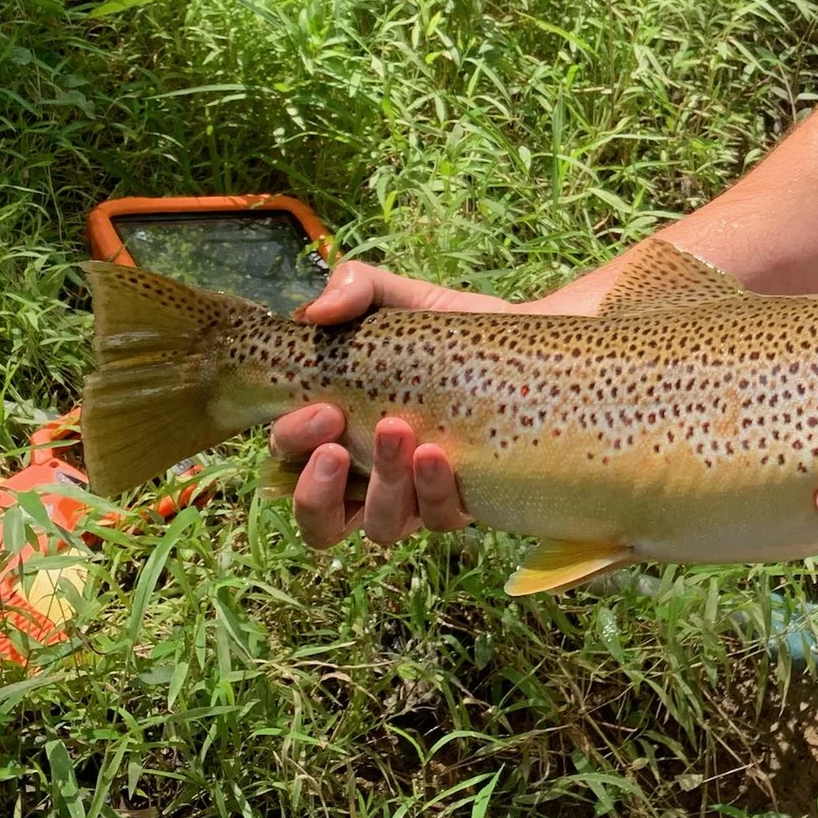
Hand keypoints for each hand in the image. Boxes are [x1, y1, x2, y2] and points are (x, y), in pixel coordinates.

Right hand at [270, 260, 505, 548]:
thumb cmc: (446, 329)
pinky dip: (433, 492)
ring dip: (383, 487)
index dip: (294, 447)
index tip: (323, 407)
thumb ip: (355, 289)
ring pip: (380, 527)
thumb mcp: (399, 299)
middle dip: (318, 489)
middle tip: (339, 442)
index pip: (289, 464)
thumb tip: (317, 312)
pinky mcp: (461, 503)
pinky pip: (438, 519)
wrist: (528, 344)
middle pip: (319, 521)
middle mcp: (367, 477)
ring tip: (399, 431)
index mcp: (337, 434)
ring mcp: (415, 497)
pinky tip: (438, 453)